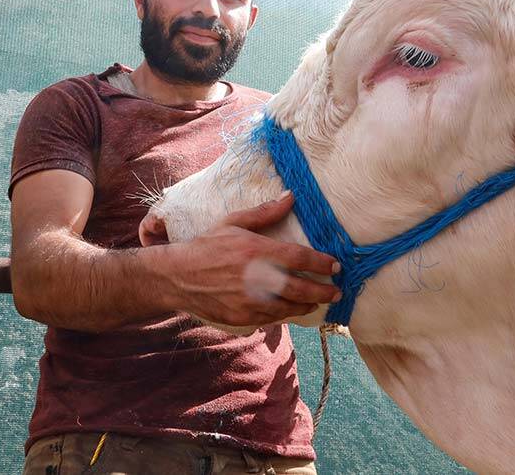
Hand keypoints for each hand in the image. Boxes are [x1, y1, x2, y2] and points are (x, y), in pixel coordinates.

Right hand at [148, 192, 341, 326]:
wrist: (177, 276)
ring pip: (289, 307)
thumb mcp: (232, 222)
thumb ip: (264, 212)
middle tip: (337, 291)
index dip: (321, 263)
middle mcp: (256, 278)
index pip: (299, 257)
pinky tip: (292, 308)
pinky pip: (272, 318)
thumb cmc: (206, 246)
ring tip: (317, 301)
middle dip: (323, 291)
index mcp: (256, 251)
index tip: (336, 266)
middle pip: (300, 288)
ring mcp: (250, 300)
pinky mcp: (243, 317)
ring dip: (307, 304)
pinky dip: (285, 313)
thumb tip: (290, 195)